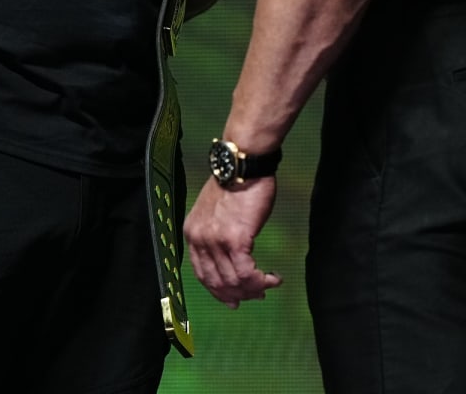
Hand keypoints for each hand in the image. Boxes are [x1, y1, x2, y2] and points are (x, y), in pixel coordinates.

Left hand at [184, 175, 281, 307]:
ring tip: (269, 285)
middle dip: (239, 294)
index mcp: (193, 233)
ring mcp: (216, 241)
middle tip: (257, 297)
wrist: (243, 166)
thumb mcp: (215, 210)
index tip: (233, 300)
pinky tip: (272, 278)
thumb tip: (230, 254)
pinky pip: (247, 273)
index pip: (201, 274)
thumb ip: (216, 233)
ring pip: (233, 281)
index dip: (218, 291)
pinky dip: (261, 281)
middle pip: (217, 282)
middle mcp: (200, 240)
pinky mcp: (235, 240)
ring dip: (254, 288)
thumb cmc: (236, 183)